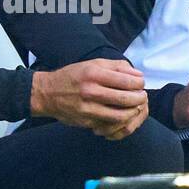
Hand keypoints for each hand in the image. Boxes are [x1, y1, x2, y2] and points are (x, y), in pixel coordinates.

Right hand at [30, 59, 148, 140]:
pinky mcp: (85, 121)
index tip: (140, 84)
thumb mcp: (92, 64)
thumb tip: (138, 75)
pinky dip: (119, 120)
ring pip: (121, 115)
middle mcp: (90, 91)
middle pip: (127, 99)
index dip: (140, 84)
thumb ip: (116, 67)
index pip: (128, 81)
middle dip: (140, 98)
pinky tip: (120, 115)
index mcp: (94, 74)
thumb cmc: (72, 77)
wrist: (46, 94)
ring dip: (132, 112)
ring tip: (134, 107)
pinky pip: (109, 124)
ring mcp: (87, 108)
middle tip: (141, 97)